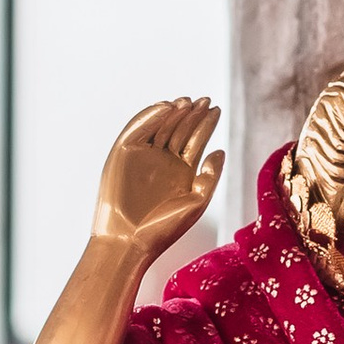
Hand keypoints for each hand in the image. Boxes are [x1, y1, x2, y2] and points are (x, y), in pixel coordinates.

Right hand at [94, 96, 223, 262]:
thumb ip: (210, 176)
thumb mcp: (197, 202)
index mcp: (182, 171)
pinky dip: (150, 117)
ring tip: (187, 103)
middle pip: (179, 129)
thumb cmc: (164, 229)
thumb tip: (221, 150)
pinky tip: (166, 108)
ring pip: (159, 126)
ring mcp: (142, 156)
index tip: (216, 109)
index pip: (195, 140)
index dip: (206, 124)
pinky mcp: (122, 154)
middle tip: (204, 100)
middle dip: (192, 114)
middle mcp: (163, 161)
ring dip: (172, 113)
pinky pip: (137, 130)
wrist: (129, 242)